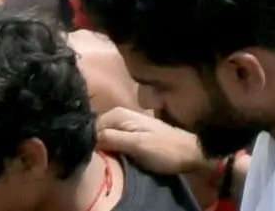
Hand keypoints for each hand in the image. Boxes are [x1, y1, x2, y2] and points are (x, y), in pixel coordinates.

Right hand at [93, 108, 215, 187]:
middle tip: (95, 160)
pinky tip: (110, 158)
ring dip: (102, 148)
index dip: (88, 142)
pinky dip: (109, 149)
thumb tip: (86, 136)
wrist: (189, 153)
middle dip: (94, 145)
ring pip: (103, 138)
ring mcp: (126, 125)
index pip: (90, 127)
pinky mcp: (131, 135)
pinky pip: (112, 141)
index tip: (89, 156)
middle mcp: (120, 116)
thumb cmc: (164, 149)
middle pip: (96, 132)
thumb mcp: (137, 145)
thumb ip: (112, 138)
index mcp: (119, 114)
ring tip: (103, 160)